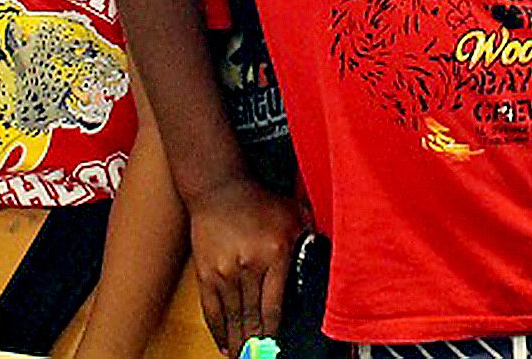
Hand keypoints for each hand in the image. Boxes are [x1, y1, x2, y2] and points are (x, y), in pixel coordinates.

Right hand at [186, 176, 302, 357]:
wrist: (220, 190)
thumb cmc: (261, 201)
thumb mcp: (295, 216)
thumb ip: (310, 240)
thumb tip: (326, 261)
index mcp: (274, 255)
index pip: (274, 306)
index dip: (274, 332)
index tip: (277, 348)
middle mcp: (248, 268)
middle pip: (252, 318)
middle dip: (256, 344)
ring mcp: (225, 273)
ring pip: (232, 318)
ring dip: (238, 342)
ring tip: (243, 358)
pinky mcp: (206, 275)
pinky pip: (211, 311)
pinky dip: (218, 331)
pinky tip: (224, 344)